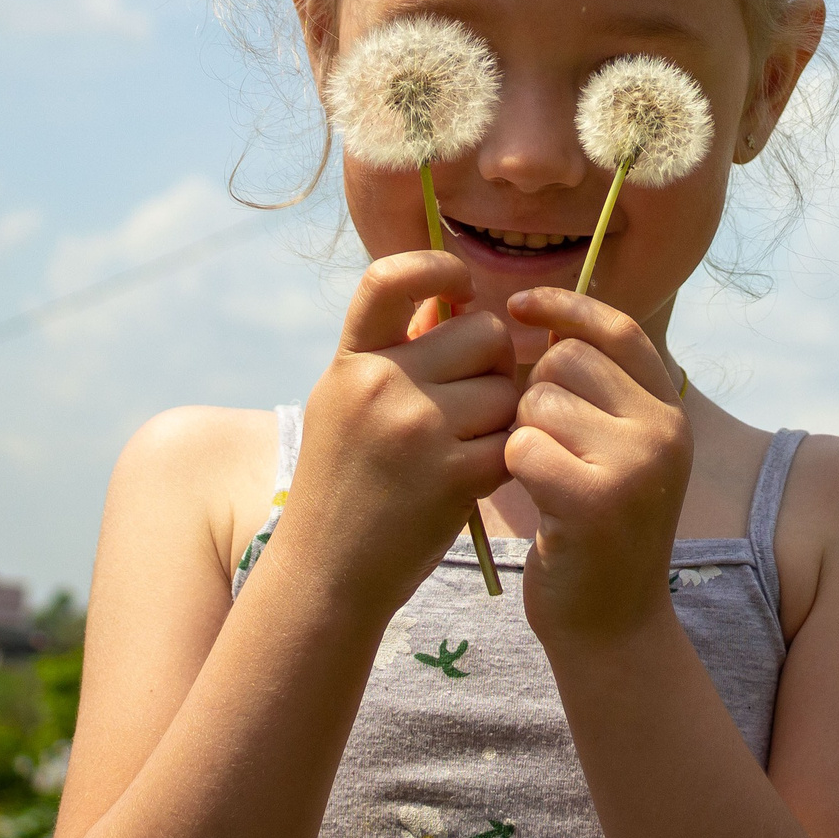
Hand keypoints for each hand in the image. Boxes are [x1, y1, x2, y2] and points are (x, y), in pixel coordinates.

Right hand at [279, 251, 516, 620]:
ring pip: (505, 389)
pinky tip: (475, 475)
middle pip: (483, 332)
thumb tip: (446, 302)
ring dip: (502, 415)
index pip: (389, 278)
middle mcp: (380, 384)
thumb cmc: (344, 482)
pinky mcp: (451, 476)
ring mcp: (416, 429)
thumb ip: (393, 352)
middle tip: (473, 398)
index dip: (435, 266)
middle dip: (493, 362)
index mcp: (352, 361)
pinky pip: (511, 439)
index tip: (459, 284)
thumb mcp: (346, 405)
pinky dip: (504, 456)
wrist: (327, 571)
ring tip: (467, 444)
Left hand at [501, 288, 691, 648]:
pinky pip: (522, 446)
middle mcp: (664, 431)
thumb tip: (539, 317)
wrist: (612, 628)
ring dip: (522, 435)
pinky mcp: (595, 500)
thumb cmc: (596, 533)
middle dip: (533, 394)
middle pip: (564, 361)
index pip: (618, 329)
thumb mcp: (619, 454)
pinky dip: (512, 470)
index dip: (566, 306)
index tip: (518, 304)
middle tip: (544, 447)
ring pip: (537, 402)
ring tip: (545, 479)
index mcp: (670, 412)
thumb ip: (597, 392)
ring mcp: (635, 464)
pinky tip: (537, 502)